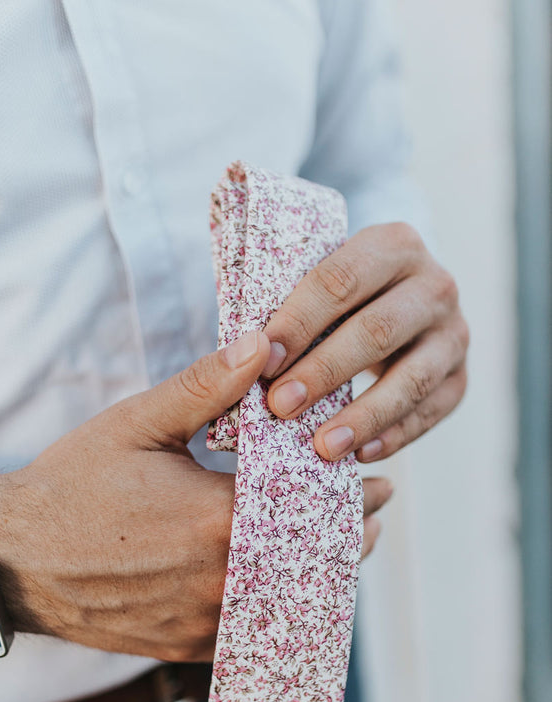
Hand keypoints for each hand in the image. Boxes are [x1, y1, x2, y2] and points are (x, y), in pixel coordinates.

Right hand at [0, 332, 389, 659]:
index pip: (313, 510)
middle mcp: (221, 579)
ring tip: (343, 551)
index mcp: (218, 520)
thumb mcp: (136, 424)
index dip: (353, 498)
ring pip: (289, 603)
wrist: (14, 560)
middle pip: (314, 563)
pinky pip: (253, 632)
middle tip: (373, 516)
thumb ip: (205, 388)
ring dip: (322, 575)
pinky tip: (287, 586)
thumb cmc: (72, 486)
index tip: (378, 485)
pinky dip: (279, 607)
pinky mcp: (187, 646)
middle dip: (351, 537)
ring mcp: (205, 620)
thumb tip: (262, 345)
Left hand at [262, 223, 468, 461]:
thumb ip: (281, 311)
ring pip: (411, 378)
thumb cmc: (335, 301)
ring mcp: (453, 333)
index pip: (340, 281)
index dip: (299, 322)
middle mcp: (434, 284)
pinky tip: (359, 456)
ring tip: (322, 447)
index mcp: (393, 245)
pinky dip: (394, 437)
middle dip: (325, 371)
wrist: (394, 304)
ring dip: (363, 416)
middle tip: (281, 406)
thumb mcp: (312, 285)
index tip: (263, 361)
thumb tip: (241, 356)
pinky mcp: (459, 378)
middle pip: (377, 330)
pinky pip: (430, 413)